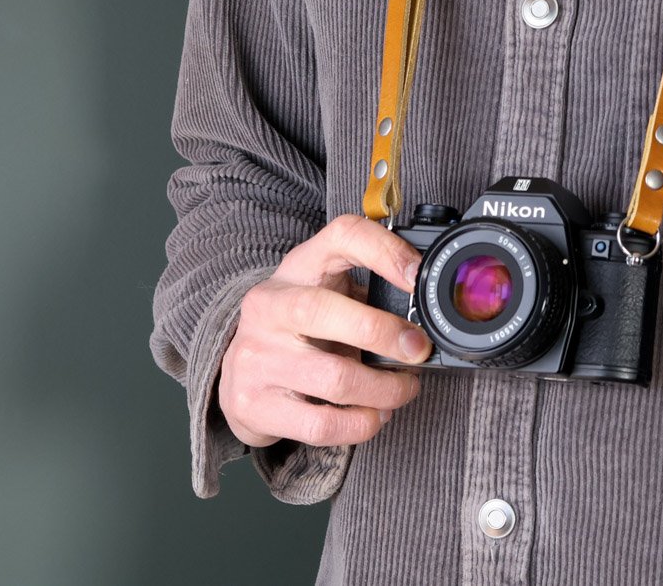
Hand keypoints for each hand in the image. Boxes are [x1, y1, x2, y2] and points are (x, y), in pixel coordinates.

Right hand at [218, 213, 432, 448]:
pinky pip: (321, 425)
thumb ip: (368, 290)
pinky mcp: (253, 404)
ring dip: (384, 390)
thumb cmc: (298, 325)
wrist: (237, 369)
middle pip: (326, 310)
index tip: (418, 274)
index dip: (383, 250)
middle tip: (419, 349)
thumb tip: (425, 313)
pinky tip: (374, 416)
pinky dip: (361, 424)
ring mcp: (256, 356)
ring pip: (333, 378)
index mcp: (298, 267)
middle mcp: (269, 305)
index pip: (341, 235)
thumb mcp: (327, 290)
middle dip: (385, 334)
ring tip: (403, 389)